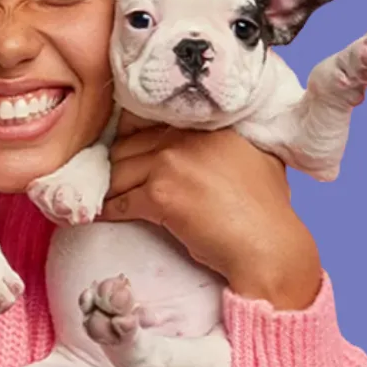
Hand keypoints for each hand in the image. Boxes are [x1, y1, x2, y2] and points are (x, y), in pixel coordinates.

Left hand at [100, 113, 321, 310]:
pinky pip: (121, 201)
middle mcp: (185, 136)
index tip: (121, 148)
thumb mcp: (255, 158)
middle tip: (104, 177)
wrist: (268, 246)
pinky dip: (107, 210)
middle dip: (115, 164)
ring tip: (98, 196)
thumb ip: (226, 143)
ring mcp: (171, 163)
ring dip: (107, 187)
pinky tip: (99, 215)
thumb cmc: (267, 210)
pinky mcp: (160, 196)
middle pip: (128, 145)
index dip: (131, 136)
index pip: (151, 120)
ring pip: (119, 171)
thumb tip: (207, 148)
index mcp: (207, 123)